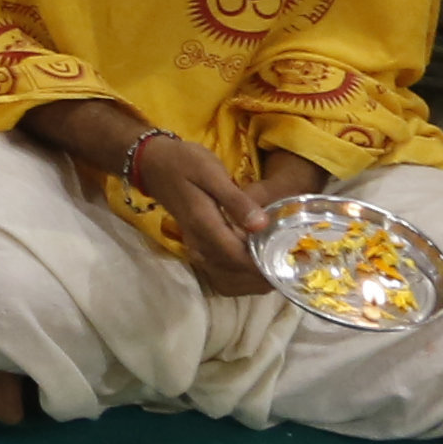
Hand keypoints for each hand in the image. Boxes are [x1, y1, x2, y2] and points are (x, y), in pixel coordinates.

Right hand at [121, 126, 284, 297]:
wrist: (153, 163)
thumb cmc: (184, 162)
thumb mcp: (210, 172)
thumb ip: (236, 200)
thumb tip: (261, 225)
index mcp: (204, 225)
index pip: (238, 258)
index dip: (263, 266)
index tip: (289, 263)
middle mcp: (199, 243)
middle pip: (234, 275)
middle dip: (262, 277)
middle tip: (290, 267)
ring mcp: (196, 248)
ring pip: (227, 279)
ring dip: (253, 281)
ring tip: (277, 269)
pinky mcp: (197, 247)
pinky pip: (220, 272)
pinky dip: (240, 277)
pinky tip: (256, 265)